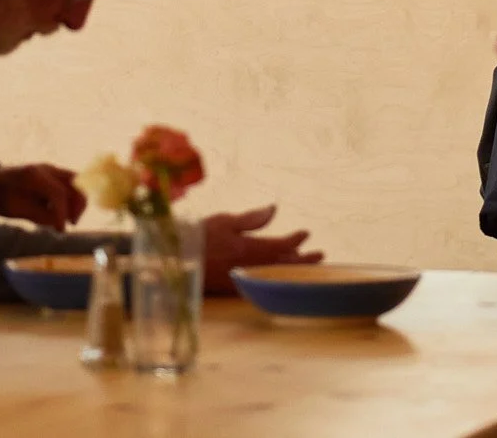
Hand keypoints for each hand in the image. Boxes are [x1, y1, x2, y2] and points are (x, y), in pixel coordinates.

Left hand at [0, 162, 86, 230]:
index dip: (63, 213)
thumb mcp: (15, 210)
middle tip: (72, 223)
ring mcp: (51, 170)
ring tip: (68, 220)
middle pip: (76, 183)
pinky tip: (59, 213)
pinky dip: (70, 200)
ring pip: (76, 183)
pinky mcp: (53, 176)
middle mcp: (46, 168)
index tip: (61, 230)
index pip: (59, 193)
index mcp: (33, 175)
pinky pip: (70, 186)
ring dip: (77, 202)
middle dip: (78, 205)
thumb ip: (39, 215)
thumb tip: (61, 224)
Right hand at [202, 205, 321, 291]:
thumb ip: (251, 219)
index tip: (306, 233)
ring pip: (276, 275)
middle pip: (284, 263)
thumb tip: (275, 209)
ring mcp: (245, 278)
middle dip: (303, 260)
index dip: (296, 239)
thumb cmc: (199, 237)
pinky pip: (263, 285)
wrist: (177, 263)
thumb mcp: (225, 221)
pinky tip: (279, 279)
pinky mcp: (235, 288)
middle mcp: (252, 265)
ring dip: (293, 270)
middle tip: (320, 256)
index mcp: (251, 247)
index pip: (281, 244)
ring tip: (305, 266)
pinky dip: (275, 280)